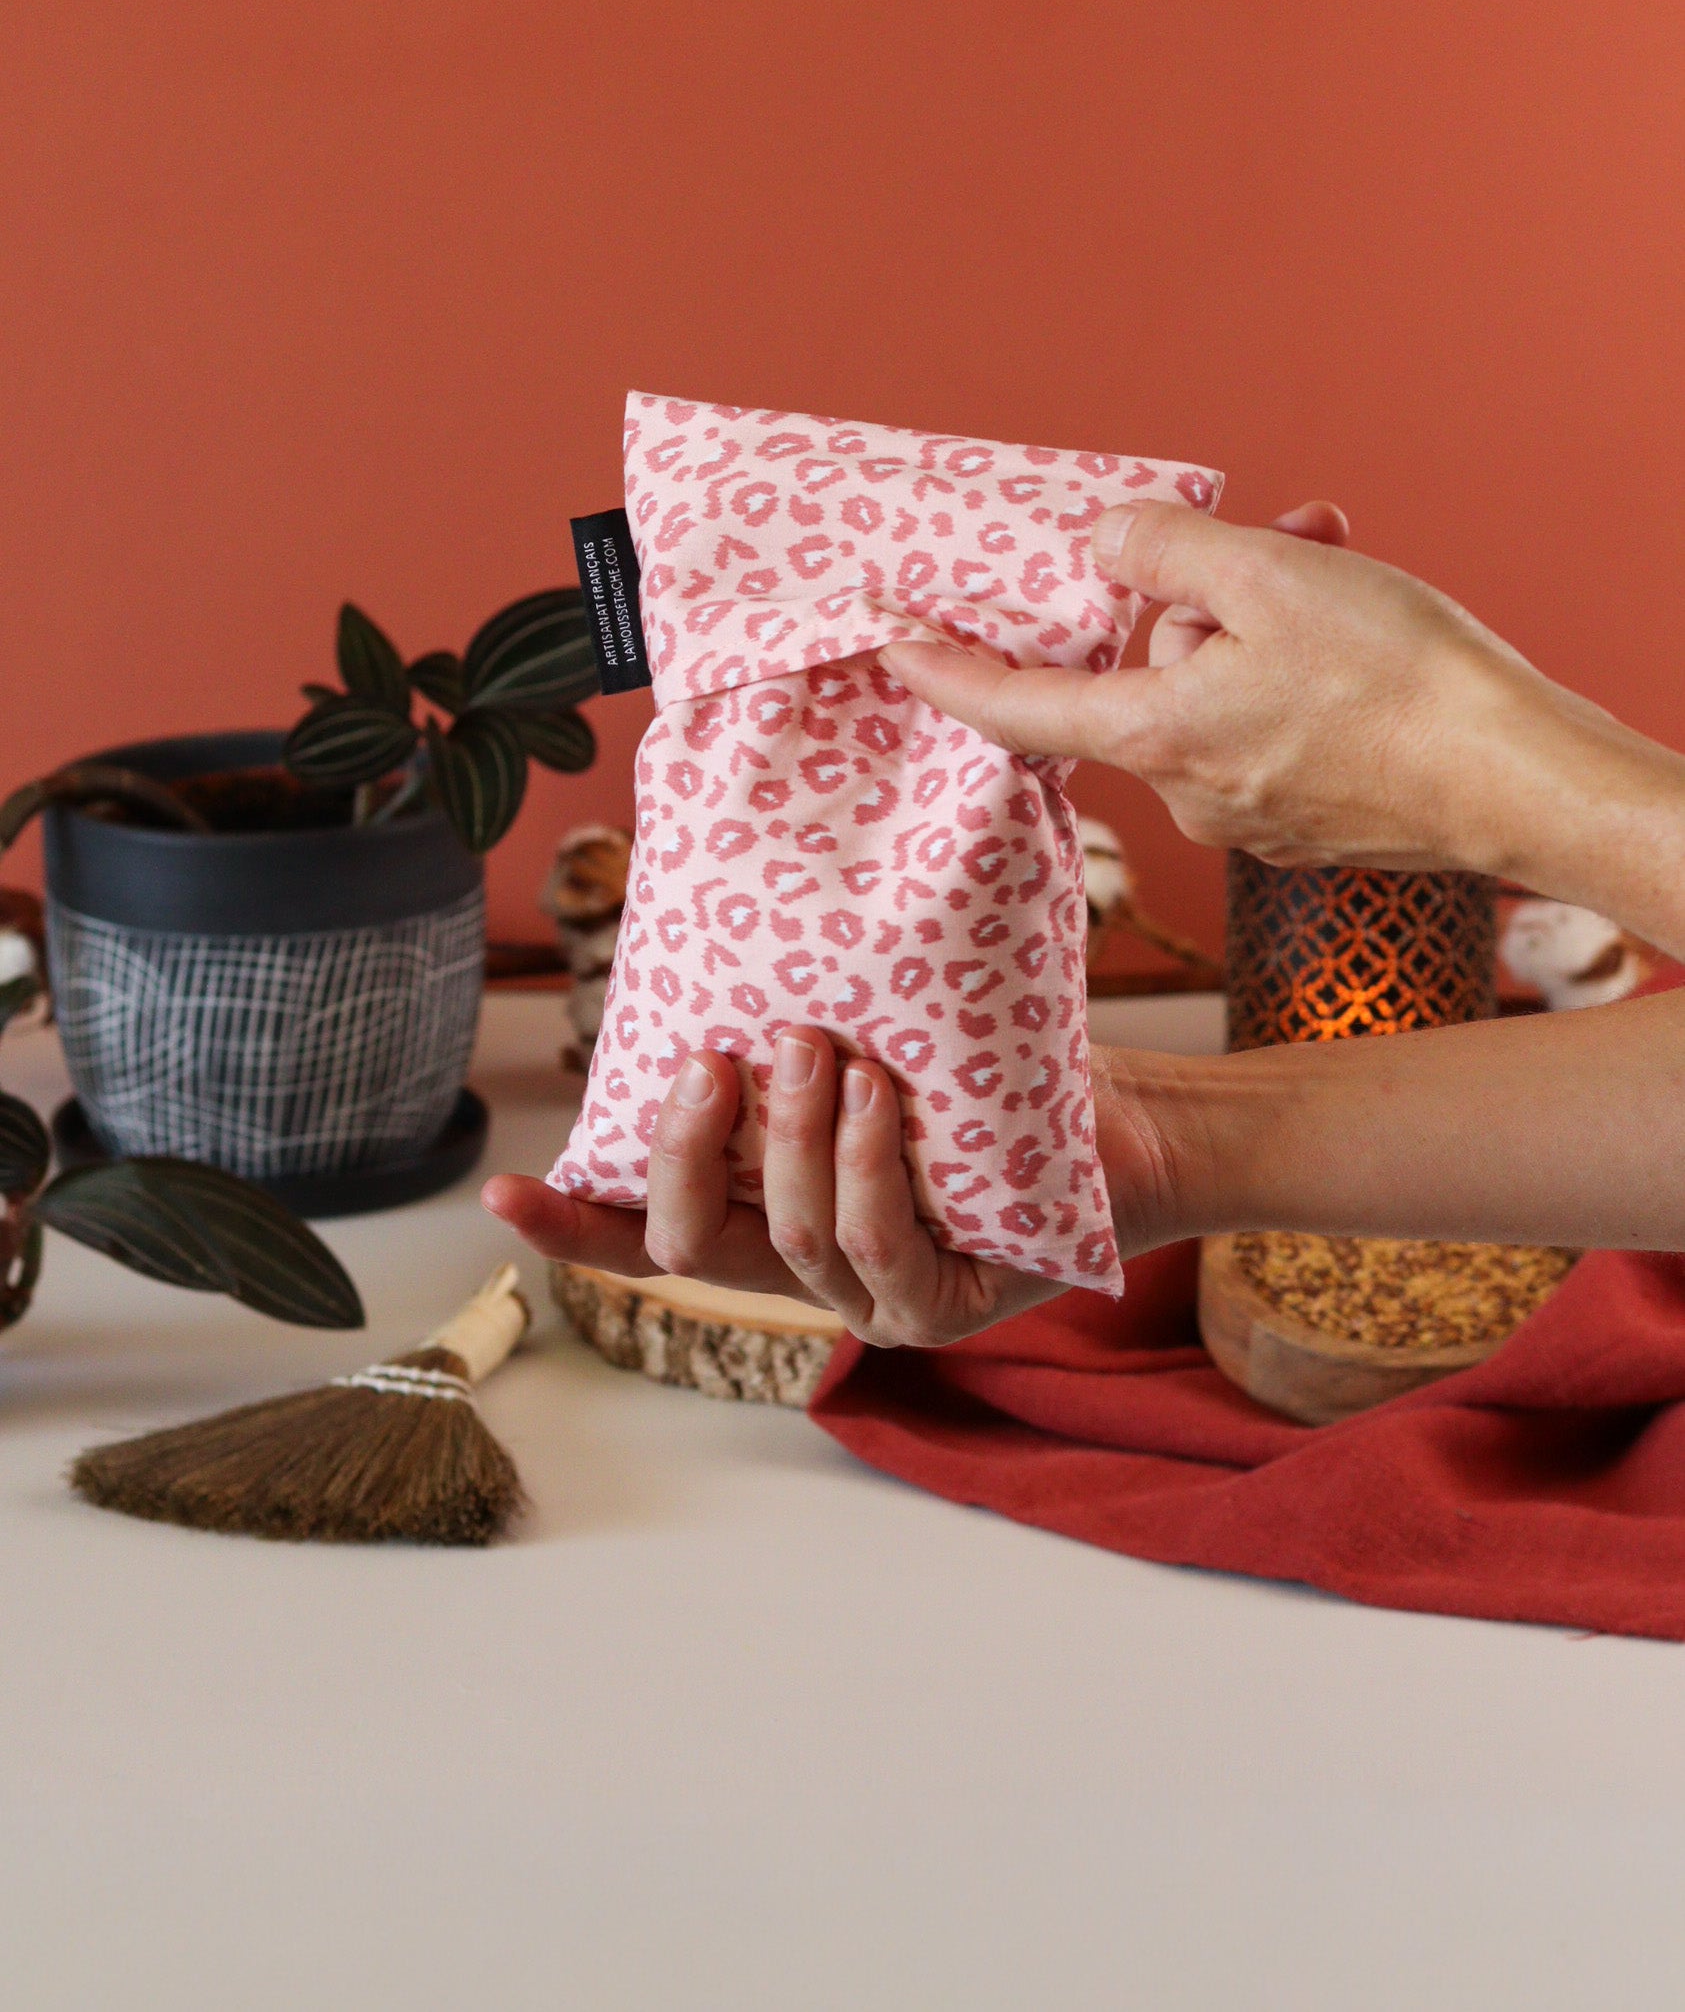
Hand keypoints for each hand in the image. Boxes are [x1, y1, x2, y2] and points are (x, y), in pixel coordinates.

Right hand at [485, 1030, 1084, 1347]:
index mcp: (769, 1213)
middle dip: (680, 1152)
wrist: (1125, 1120)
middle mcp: (807, 1269)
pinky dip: (865, 1165)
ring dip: (791, 1138)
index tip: (499, 1198)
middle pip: (688, 1243)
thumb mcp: (871, 1045)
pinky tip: (877, 1098)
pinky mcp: (941, 1311)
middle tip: (710, 1063)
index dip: (575, 1222)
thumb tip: (722, 934)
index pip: (650, 1233)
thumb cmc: (990, 1077)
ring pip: (784, 1236)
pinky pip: (874, 1244)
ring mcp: (871, 1299)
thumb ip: (794, 1039)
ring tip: (816, 1048)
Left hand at [882, 496, 1552, 874]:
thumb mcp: (1271, 578)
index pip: (1014, 708)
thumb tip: (1105, 545)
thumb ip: (1168, 551)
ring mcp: (1248, 811)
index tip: (892, 646)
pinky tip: (1359, 624)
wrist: (1522, 781)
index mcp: (1158, 736)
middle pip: (1148, 671)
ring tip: (1340, 556)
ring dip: (1263, 614)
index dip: (946, 673)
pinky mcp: (1303, 816)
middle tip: (1277, 532)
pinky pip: (1267, 720)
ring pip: (1217, 684)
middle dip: (1200, 593)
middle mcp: (1188, 789)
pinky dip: (1296, 664)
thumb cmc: (1402, 683)